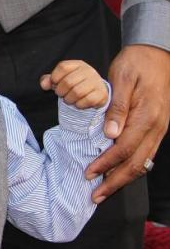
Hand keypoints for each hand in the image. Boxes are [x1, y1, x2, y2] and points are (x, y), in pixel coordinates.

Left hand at [39, 59, 108, 108]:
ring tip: (68, 100)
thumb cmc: (75, 84)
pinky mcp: (102, 94)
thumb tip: (44, 84)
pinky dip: (79, 105)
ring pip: (77, 92)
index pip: (63, 67)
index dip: (55, 77)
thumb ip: (50, 79)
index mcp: (78, 64)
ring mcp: (96, 82)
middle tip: (61, 94)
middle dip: (61, 91)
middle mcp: (89, 71)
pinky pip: (87, 101)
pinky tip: (78, 103)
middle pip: (68, 81)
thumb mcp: (62, 79)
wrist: (95, 92)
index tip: (54, 84)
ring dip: (69, 99)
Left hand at [85, 45, 169, 200]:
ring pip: (142, 162)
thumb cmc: (137, 62)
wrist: (157, 53)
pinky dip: (131, 167)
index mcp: (147, 116)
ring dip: (123, 178)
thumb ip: (117, 107)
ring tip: (104, 190)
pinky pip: (145, 154)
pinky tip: (118, 172)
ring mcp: (159, 129)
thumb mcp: (123, 78)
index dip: (106, 164)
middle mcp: (156, 127)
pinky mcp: (157, 128)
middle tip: (95, 195)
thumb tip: (110, 135)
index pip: (125, 148)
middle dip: (115, 182)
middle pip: (136, 164)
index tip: (89, 173)